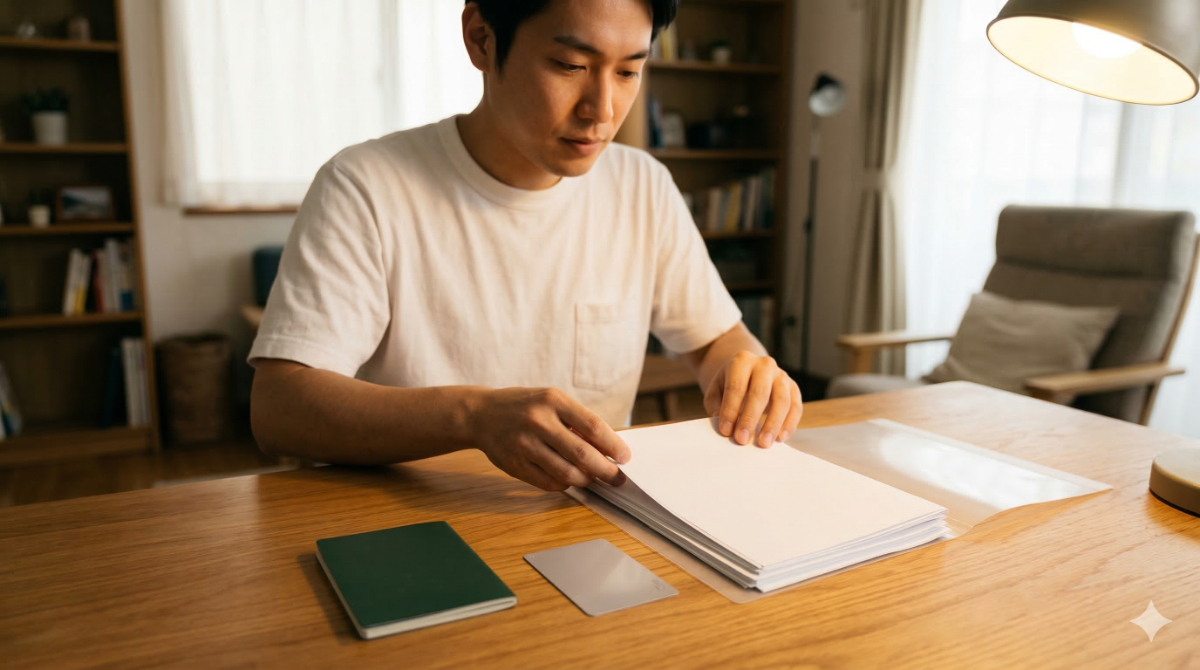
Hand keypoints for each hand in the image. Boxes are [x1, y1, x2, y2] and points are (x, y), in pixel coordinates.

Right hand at [470, 387, 629, 491]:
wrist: (481, 414)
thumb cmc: (525, 406)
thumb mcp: (551, 401)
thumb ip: (577, 421)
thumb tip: (610, 448)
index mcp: (553, 400)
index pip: (592, 426)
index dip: (613, 445)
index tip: (625, 457)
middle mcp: (538, 421)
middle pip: (582, 454)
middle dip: (606, 470)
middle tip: (617, 478)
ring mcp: (524, 445)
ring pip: (567, 474)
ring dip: (586, 480)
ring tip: (592, 478)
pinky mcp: (515, 465)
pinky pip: (549, 483)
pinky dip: (564, 485)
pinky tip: (569, 478)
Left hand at [703, 351, 802, 447]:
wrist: (748, 371)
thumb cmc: (729, 384)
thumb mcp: (716, 391)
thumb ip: (717, 407)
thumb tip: (726, 429)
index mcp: (741, 361)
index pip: (736, 387)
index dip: (730, 410)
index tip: (726, 431)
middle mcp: (764, 365)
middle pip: (760, 393)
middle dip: (750, 419)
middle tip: (742, 440)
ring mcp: (781, 375)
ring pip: (782, 400)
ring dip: (773, 424)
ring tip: (763, 443)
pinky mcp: (793, 387)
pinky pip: (795, 406)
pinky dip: (789, 424)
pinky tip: (780, 438)